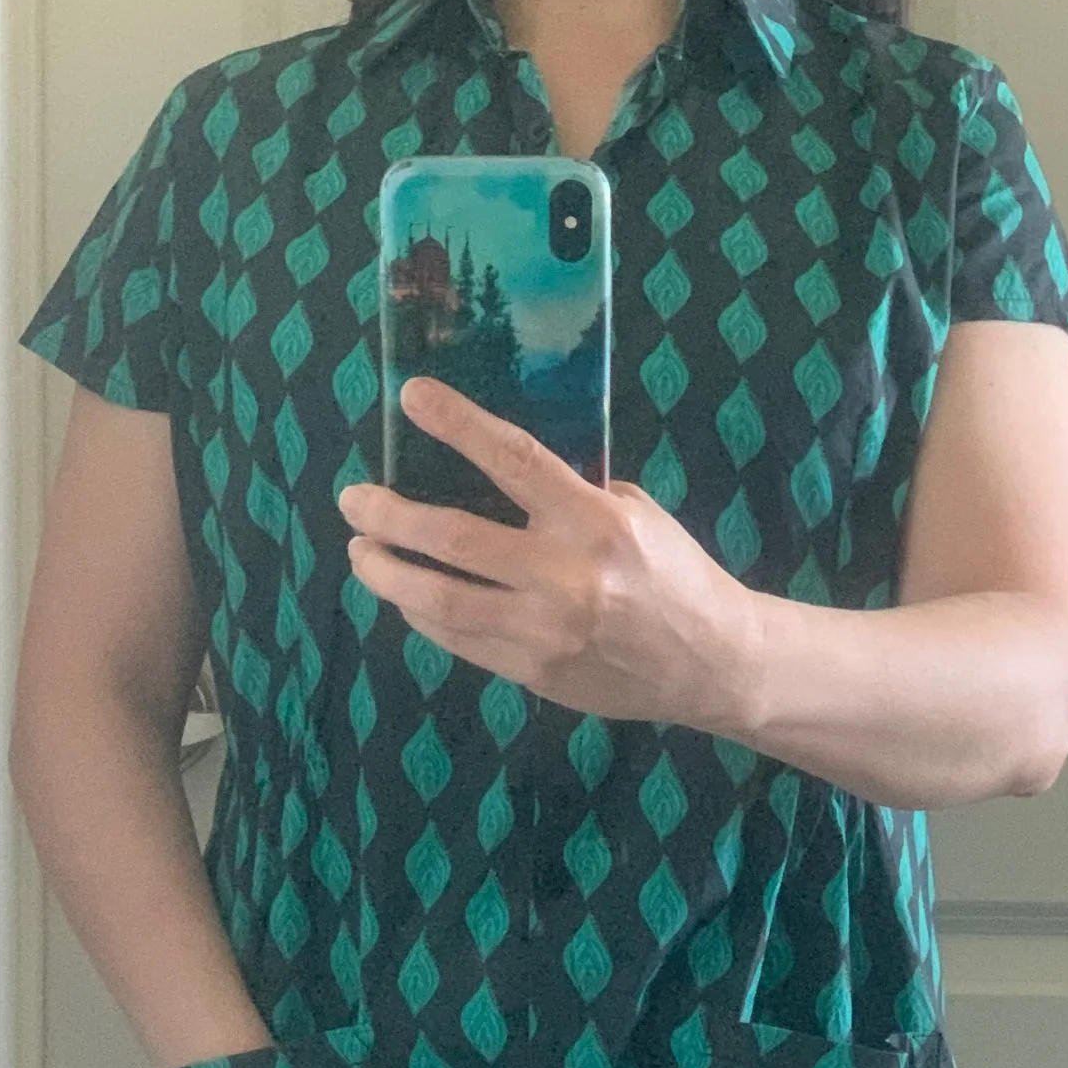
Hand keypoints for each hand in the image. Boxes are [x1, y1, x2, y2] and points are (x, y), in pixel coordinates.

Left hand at [340, 376, 764, 735]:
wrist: (712, 663)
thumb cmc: (673, 574)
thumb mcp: (634, 513)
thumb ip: (567, 496)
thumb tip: (490, 470)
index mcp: (596, 522)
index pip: (512, 459)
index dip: (457, 423)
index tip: (410, 396)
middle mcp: (566, 576)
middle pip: (453, 539)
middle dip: (390, 515)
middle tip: (355, 500)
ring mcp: (545, 631)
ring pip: (440, 601)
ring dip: (387, 573)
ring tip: (361, 551)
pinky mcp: (534, 672)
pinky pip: (458, 640)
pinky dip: (423, 613)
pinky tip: (407, 594)